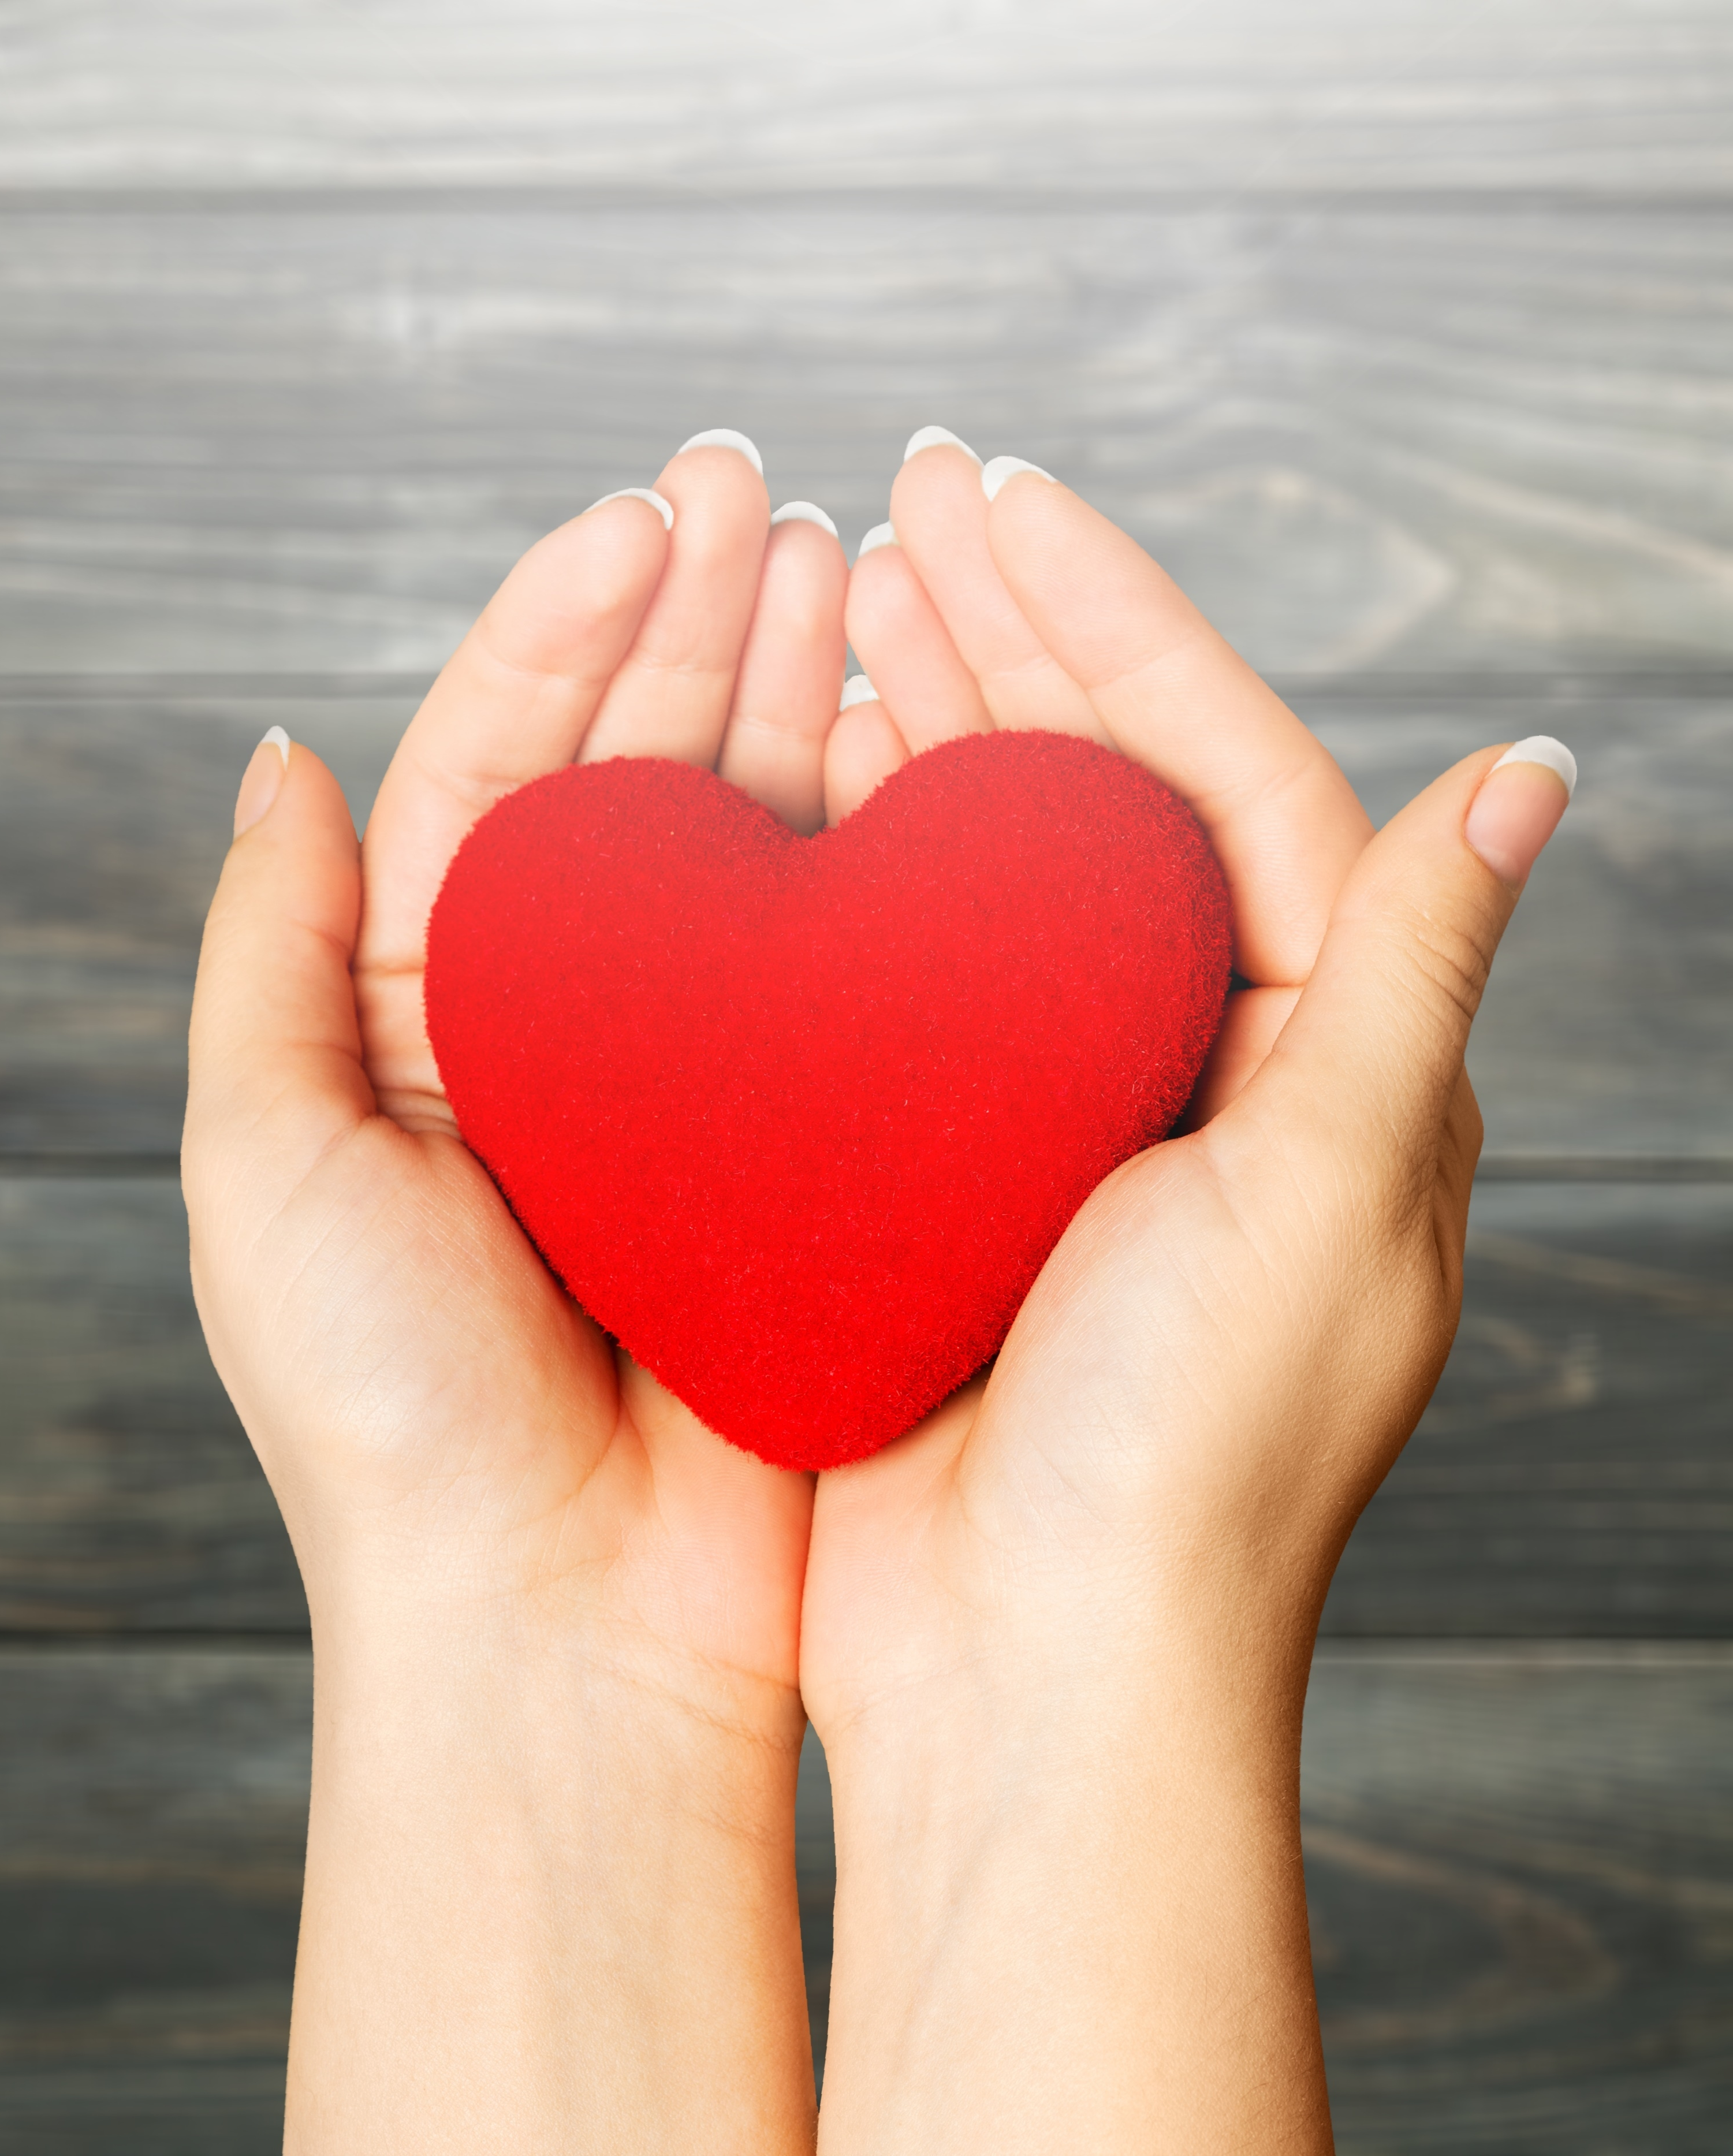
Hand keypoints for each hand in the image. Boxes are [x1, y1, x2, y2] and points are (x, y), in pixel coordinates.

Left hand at [184, 435, 841, 2152]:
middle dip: (694, 625)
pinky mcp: (802, 1164)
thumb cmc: (387, 1420)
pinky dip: (877, 853)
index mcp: (412, 1020)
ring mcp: (686, 1096)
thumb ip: (265, 951)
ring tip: (856, 560)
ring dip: (792, 700)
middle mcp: (551, 1038)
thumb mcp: (264, 1161)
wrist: (556, 1632)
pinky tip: (916, 736)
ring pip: (746, 855)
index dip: (564, 633)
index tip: (645, 515)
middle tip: (772, 488)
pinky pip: (842, 979)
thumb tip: (274, 752)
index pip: (494, 774)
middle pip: (629, 783)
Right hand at [799, 440, 1573, 2153]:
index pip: (1214, 772)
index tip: (1000, 498)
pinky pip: (894, 989)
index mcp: (1320, 1058)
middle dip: (1005, 635)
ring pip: (985, 876)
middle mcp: (1193, 1073)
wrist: (1038, 1681)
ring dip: (920, 730)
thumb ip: (1409, 975)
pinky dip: (847, 877)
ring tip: (836, 601)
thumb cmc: (1191, 1466)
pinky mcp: (940, 1187)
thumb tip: (1532, 769)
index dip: (1112, 618)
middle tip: (899, 498)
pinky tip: (784, 796)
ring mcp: (1056, 1127)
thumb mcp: (1326, 1195)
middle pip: (1095, 799)